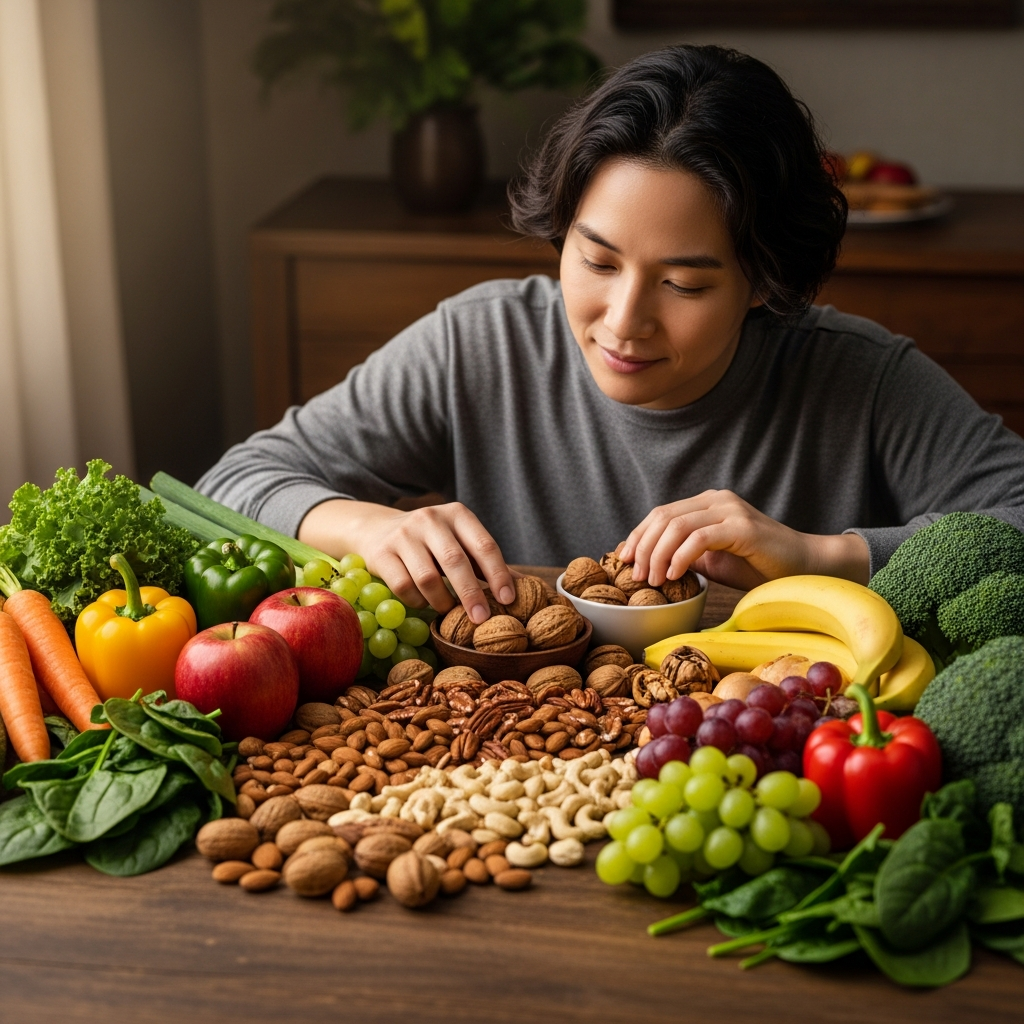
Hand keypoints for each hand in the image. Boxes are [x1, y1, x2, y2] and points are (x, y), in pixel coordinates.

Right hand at [298, 499, 515, 623]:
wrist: (377, 529)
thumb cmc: (431, 542)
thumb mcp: (460, 542)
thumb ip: (486, 562)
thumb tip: (525, 586)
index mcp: (457, 515)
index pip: (484, 545)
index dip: (498, 574)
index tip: (508, 600)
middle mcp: (430, 519)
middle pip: (456, 562)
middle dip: (471, 594)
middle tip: (481, 619)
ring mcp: (403, 535)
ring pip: (428, 578)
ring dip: (442, 601)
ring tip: (449, 611)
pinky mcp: (381, 553)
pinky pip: (404, 586)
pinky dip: (418, 602)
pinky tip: (424, 603)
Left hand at [619, 490, 869, 590]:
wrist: (804, 567)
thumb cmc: (759, 566)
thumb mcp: (714, 560)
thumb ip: (686, 555)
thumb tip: (650, 563)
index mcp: (707, 504)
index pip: (661, 514)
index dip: (638, 536)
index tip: (624, 560)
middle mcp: (716, 500)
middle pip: (663, 517)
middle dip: (642, 546)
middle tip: (635, 574)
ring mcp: (730, 510)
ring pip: (677, 525)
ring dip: (658, 554)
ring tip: (653, 579)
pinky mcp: (742, 527)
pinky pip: (700, 537)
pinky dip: (681, 556)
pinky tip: (674, 575)